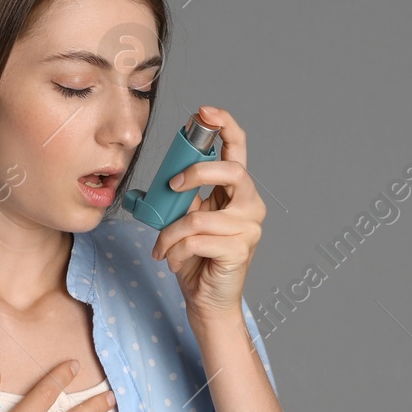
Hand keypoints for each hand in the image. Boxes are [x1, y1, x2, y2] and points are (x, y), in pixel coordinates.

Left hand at [150, 106, 265, 323]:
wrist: (205, 299)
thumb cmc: (195, 258)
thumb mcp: (184, 218)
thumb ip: (181, 195)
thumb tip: (161, 174)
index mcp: (236, 191)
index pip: (238, 148)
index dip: (224, 125)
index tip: (203, 112)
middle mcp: (250, 205)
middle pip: (231, 171)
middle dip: (196, 173)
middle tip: (172, 185)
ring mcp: (250, 228)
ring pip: (199, 217)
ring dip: (171, 234)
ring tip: (164, 248)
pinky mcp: (240, 250)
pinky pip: (196, 240)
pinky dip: (175, 251)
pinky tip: (173, 261)